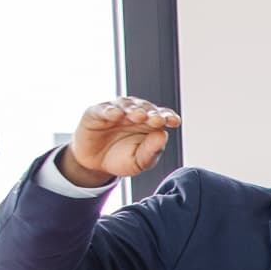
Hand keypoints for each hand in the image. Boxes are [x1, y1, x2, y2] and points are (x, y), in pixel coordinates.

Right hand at [60, 98, 180, 187]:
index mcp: (150, 124)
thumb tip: (164, 136)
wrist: (96, 165)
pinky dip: (110, 110)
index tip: (174, 122)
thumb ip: (152, 150)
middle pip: (146, 108)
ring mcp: (116, 110)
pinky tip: (116, 114)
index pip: (163, 116)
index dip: (169, 117)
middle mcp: (135, 113)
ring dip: (133, 109)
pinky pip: (104, 109)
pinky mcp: (97, 112)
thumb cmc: (122, 159)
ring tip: (139, 116)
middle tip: (157, 120)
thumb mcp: (140, 161)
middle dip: (152, 113)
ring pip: (126, 104)